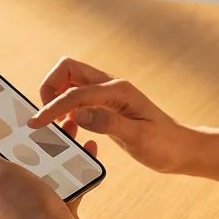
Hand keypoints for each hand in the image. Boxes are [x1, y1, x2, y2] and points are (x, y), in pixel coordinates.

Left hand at [0, 127, 98, 218]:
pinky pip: (68, 181)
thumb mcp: (0, 174)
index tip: (12, 113)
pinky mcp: (56, 207)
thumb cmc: (27, 209)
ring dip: (60, 149)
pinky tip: (88, 151)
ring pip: (48, 167)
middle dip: (36, 137)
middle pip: (22, 157)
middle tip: (51, 118)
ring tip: (72, 129)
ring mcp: (34, 201)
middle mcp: (11, 194)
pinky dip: (78, 166)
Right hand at [27, 57, 197, 174]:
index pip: (75, 92)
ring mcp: (108, 93)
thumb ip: (108, 124)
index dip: (52, 107)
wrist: (181, 149)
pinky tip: (70, 127)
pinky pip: (77, 96)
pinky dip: (66, 107)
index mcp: (118, 91)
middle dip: (49, 87)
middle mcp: (111, 86)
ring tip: (56, 124)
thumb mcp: (138, 138)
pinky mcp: (106, 104)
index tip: (36, 124)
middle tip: (46, 116)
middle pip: (68, 69)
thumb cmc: (164, 145)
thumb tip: (79, 113)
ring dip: (56, 96)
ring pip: (70, 80)